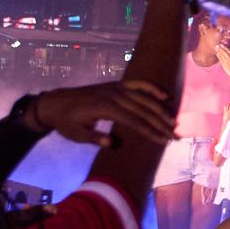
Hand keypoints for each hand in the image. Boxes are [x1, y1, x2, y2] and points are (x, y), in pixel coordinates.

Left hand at [32, 81, 174, 148]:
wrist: (54, 103)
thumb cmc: (65, 122)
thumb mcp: (75, 134)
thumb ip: (94, 138)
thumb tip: (112, 143)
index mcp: (104, 108)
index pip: (133, 121)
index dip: (150, 131)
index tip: (163, 141)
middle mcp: (113, 95)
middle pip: (143, 109)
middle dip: (160, 123)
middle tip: (175, 135)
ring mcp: (115, 88)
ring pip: (144, 97)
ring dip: (160, 109)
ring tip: (173, 121)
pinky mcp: (115, 85)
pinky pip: (137, 84)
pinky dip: (151, 88)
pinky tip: (164, 96)